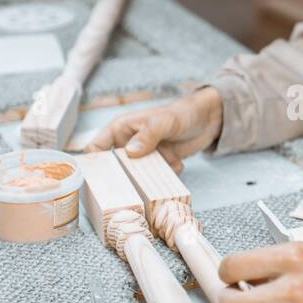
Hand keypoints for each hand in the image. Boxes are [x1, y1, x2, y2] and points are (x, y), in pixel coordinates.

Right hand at [84, 87, 222, 171]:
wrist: (209, 119)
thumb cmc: (182, 113)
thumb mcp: (164, 121)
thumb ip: (148, 135)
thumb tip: (131, 152)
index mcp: (121, 130)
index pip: (96, 148)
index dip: (93, 164)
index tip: (96, 181)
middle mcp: (129, 145)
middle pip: (115, 168)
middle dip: (121, 180)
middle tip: (128, 190)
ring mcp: (145, 157)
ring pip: (137, 177)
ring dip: (146, 181)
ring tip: (155, 181)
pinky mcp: (160, 165)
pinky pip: (156, 179)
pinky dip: (165, 178)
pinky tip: (177, 165)